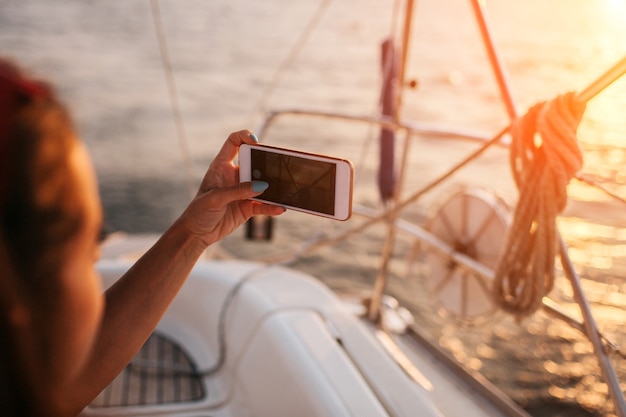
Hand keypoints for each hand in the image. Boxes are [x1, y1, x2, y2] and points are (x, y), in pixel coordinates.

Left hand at [177, 130, 283, 246]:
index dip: (244, 137)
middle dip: (267, 163)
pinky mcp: (248, 207)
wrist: (197, 234)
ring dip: (273, 186)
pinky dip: (272, 207)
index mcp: (221, 166)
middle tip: (276, 167)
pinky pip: (264, 205)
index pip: (234, 143)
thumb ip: (237, 191)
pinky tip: (279, 208)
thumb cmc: (198, 212)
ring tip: (283, 188)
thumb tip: (262, 187)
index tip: (256, 142)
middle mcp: (234, 176)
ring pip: (263, 184)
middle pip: (255, 162)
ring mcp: (243, 191)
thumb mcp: (215, 199)